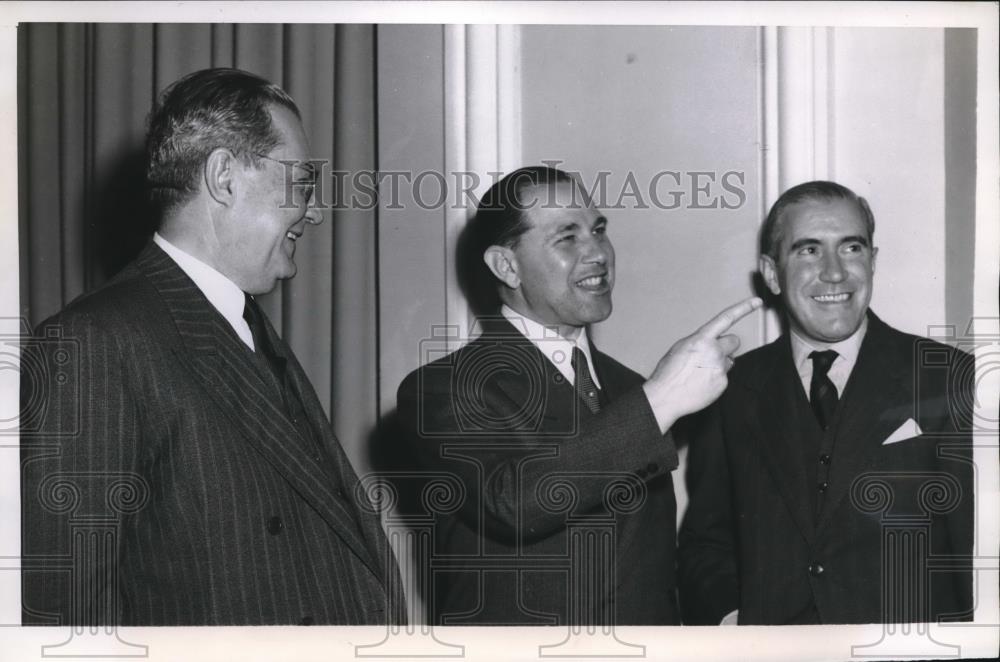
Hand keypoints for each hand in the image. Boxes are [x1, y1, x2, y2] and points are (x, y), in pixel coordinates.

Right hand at [643, 297, 762, 432]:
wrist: (666, 397)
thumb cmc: (669, 372)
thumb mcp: (681, 347)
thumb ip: (699, 341)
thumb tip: (710, 341)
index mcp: (701, 339)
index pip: (726, 318)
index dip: (744, 308)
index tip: (757, 302)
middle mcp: (714, 351)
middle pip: (734, 341)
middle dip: (726, 345)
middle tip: (711, 354)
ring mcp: (720, 368)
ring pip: (729, 360)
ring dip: (720, 363)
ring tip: (701, 372)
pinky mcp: (723, 383)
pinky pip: (724, 376)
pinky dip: (715, 378)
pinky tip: (701, 383)